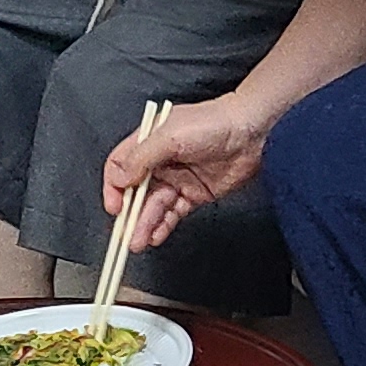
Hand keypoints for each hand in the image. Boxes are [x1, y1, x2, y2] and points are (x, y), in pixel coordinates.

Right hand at [103, 90, 266, 248]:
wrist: (251, 132)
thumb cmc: (212, 123)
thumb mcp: (169, 136)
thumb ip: (141, 157)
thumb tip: (119, 179)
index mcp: (147, 143)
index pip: (120, 167)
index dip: (114, 188)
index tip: (114, 207)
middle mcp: (160, 163)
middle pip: (136, 192)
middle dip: (130, 215)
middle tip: (126, 235)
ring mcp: (178, 179)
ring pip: (155, 206)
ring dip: (145, 224)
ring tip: (139, 242)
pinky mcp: (195, 194)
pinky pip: (174, 213)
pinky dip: (164, 225)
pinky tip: (156, 236)